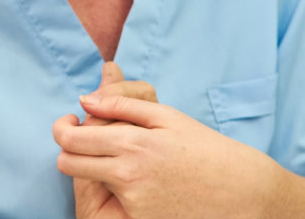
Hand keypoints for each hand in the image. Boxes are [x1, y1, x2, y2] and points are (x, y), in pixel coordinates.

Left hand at [52, 75, 288, 218]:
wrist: (242, 191)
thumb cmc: (206, 149)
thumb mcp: (167, 117)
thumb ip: (120, 105)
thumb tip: (84, 100)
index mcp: (133, 143)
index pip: (72, 139)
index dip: (62, 128)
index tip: (70, 123)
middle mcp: (127, 174)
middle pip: (67, 165)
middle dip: (69, 151)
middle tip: (85, 142)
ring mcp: (133, 202)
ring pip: (88, 184)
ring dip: (94, 169)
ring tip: (122, 160)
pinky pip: (112, 203)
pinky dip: (117, 191)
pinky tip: (141, 183)